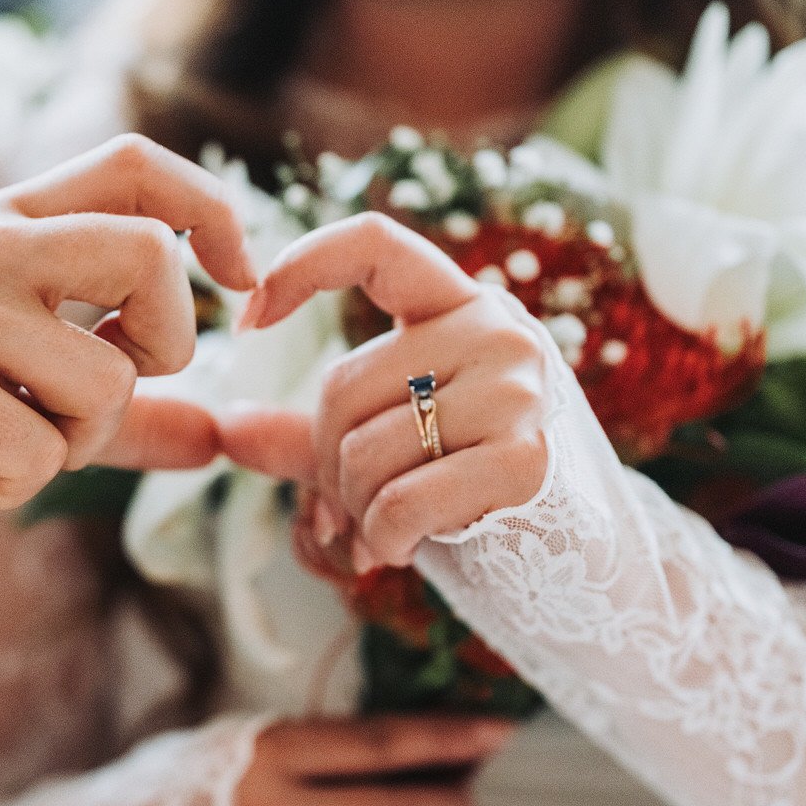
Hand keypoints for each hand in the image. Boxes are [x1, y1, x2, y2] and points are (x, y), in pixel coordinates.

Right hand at [0, 135, 255, 605]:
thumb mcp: (12, 396)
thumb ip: (122, 411)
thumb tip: (225, 436)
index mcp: (0, 223)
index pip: (136, 164)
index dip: (216, 213)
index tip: (244, 285)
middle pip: (150, 256)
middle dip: (165, 344)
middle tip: (105, 392)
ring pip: (104, 384)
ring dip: (67, 449)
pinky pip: (37, 455)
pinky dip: (5, 490)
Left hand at [226, 214, 553, 569]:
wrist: (579, 560)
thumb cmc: (474, 489)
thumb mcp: (394, 444)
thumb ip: (313, 433)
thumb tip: (227, 430)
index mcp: (462, 306)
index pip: (376, 245)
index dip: (301, 267)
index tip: (248, 319)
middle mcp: (498, 332)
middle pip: (344, 388)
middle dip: (326, 466)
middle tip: (343, 513)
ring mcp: (517, 392)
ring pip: (366, 451)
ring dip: (354, 512)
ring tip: (379, 534)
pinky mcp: (526, 460)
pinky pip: (400, 502)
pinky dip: (382, 539)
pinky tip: (398, 551)